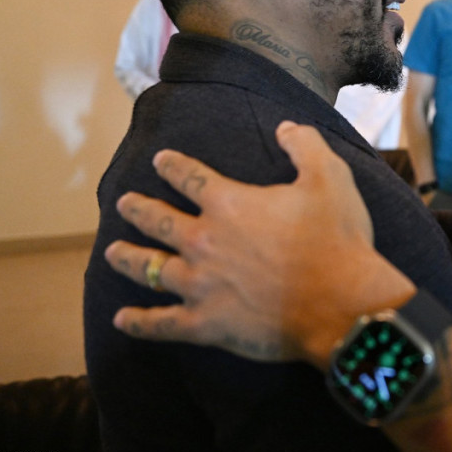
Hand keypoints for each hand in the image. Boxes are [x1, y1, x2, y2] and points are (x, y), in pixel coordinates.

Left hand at [105, 122, 415, 368]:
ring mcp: (200, 285)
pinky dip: (139, 322)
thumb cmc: (335, 238)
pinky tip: (121, 319)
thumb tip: (284, 127)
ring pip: (150, 269)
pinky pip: (162, 323)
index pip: (191, 177)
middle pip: (159, 220)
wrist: (340, 302)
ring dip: (128, 258)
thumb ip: (304, 145)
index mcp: (229, 203)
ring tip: (111, 252)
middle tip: (124, 202)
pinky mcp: (206, 324)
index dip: (173, 166)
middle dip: (139, 208)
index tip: (160, 160)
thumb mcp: (329, 177)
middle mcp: (204, 241)